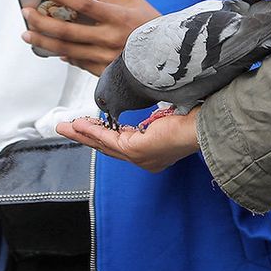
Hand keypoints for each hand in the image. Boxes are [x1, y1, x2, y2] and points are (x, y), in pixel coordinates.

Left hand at [22, 0, 159, 75]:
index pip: (84, 4)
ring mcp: (107, 59)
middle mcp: (111, 40)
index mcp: (119, 18)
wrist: (170, 54)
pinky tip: (51, 47)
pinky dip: (62, 54)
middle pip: (68, 31)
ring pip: (66, 50)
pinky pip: (77, 62)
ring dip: (43, 40)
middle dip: (42, 20)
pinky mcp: (105, 72)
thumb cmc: (149, 21)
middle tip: (27, 12)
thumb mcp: (132, 0)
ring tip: (28, 32)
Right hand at [58, 108, 197, 173]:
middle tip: (67, 129)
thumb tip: (153, 111)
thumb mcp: (168, 117)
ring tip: (66, 126)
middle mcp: (145, 159)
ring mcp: (140, 157)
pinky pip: (109, 140)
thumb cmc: (195, 120)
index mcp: (153, 152)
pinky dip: (93, 131)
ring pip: (104, 144)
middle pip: (108, 147)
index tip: (88, 125)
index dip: (103, 134)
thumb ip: (155, 118)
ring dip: (84, 134)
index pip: (122, 143)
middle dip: (85, 137)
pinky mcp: (136, 150)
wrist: (204, 125)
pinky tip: (81, 124)